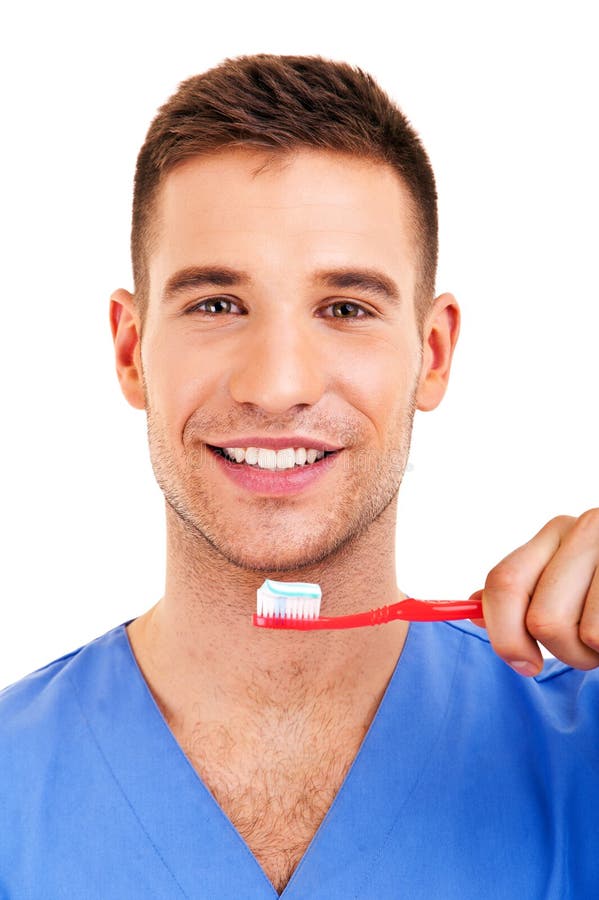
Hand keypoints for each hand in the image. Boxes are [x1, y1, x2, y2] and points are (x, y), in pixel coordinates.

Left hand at [468, 509, 598, 675]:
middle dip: (562, 653)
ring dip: (597, 654)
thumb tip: (467, 608)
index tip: (524, 663)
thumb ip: (523, 592)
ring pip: (583, 635)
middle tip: (586, 651)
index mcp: (556, 532)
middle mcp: (588, 530)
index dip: (503, 634)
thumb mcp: (565, 580)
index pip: (503, 583)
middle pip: (542, 620)